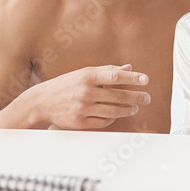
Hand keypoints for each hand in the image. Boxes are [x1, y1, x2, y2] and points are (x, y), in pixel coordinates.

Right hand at [29, 64, 149, 129]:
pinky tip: (117, 114)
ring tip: (136, 107)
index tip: (146, 80)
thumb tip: (129, 67)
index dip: (132, 78)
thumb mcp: (84, 73)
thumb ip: (107, 71)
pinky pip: (103, 121)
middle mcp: (85, 91)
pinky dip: (113, 118)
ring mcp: (82, 108)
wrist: (42, 101)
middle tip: (147, 97)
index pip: (115, 76)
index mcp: (87, 76)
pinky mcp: (79, 122)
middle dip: (136, 97)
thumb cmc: (67, 84)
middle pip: (118, 96)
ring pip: (114, 111)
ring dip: (128, 110)